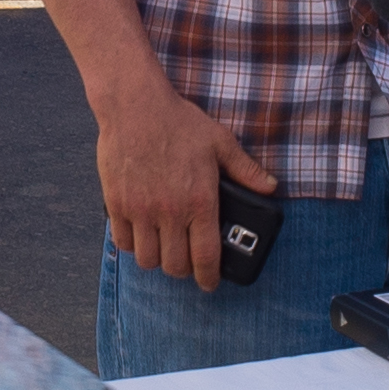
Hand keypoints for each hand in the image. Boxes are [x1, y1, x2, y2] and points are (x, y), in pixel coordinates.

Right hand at [94, 71, 275, 290]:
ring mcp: (141, 210)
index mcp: (199, 200)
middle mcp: (170, 211)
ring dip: (157, 259)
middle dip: (184, 270)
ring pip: (148, 260)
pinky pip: (123, 243)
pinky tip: (141, 235)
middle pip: (175, 265)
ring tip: (163, 248)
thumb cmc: (178, 121)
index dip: (208, 278)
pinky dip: (133, 246)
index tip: (209, 283)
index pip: (205, 257)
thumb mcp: (220, 142)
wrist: (134, 106)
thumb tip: (271, 187)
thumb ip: (245, 170)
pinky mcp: (117, 204)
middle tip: (187, 261)